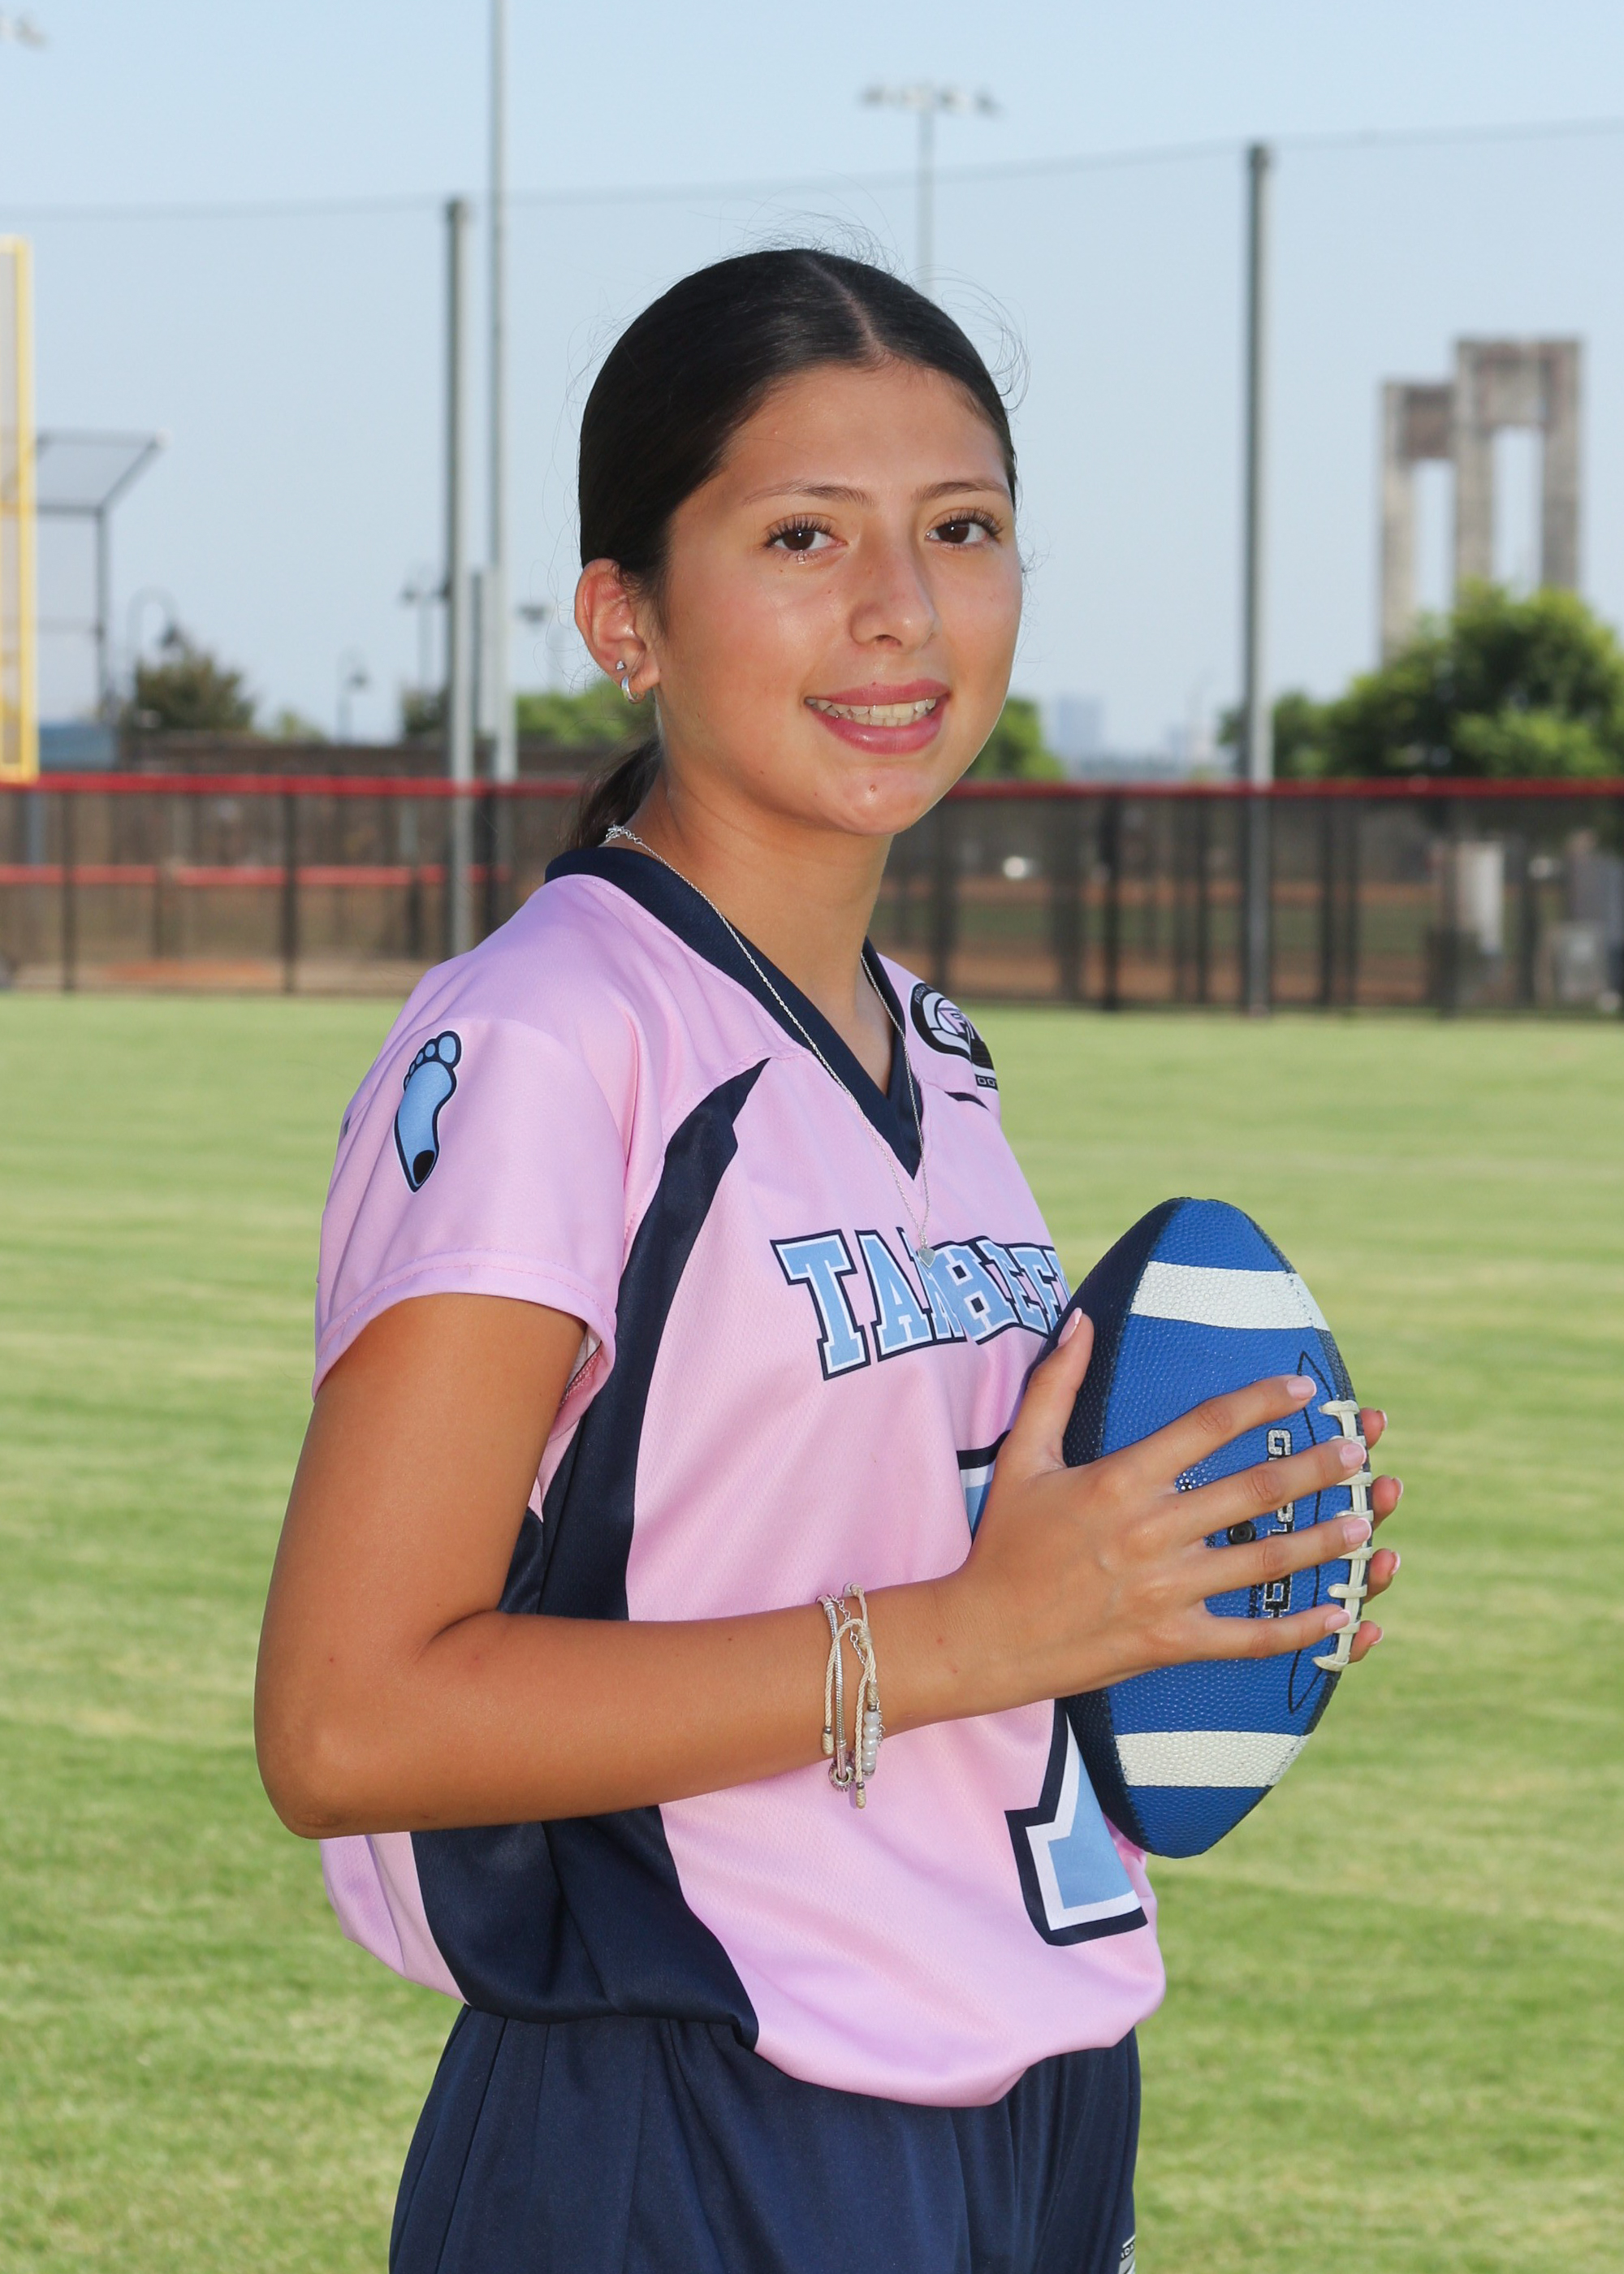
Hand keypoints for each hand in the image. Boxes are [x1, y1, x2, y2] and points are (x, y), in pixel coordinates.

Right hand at [950, 1312, 1402, 1712]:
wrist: (984, 1635)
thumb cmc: (1004, 1541)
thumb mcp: (1021, 1455)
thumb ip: (1055, 1384)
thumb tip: (1081, 1318)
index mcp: (1118, 1480)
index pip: (1204, 1427)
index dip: (1258, 1402)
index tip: (1302, 1389)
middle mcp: (1150, 1532)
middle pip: (1252, 1490)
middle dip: (1313, 1466)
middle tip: (1357, 1450)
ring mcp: (1165, 1590)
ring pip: (1264, 1563)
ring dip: (1322, 1540)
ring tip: (1365, 1521)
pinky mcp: (1171, 1641)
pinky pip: (1249, 1638)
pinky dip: (1299, 1628)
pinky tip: (1340, 1613)